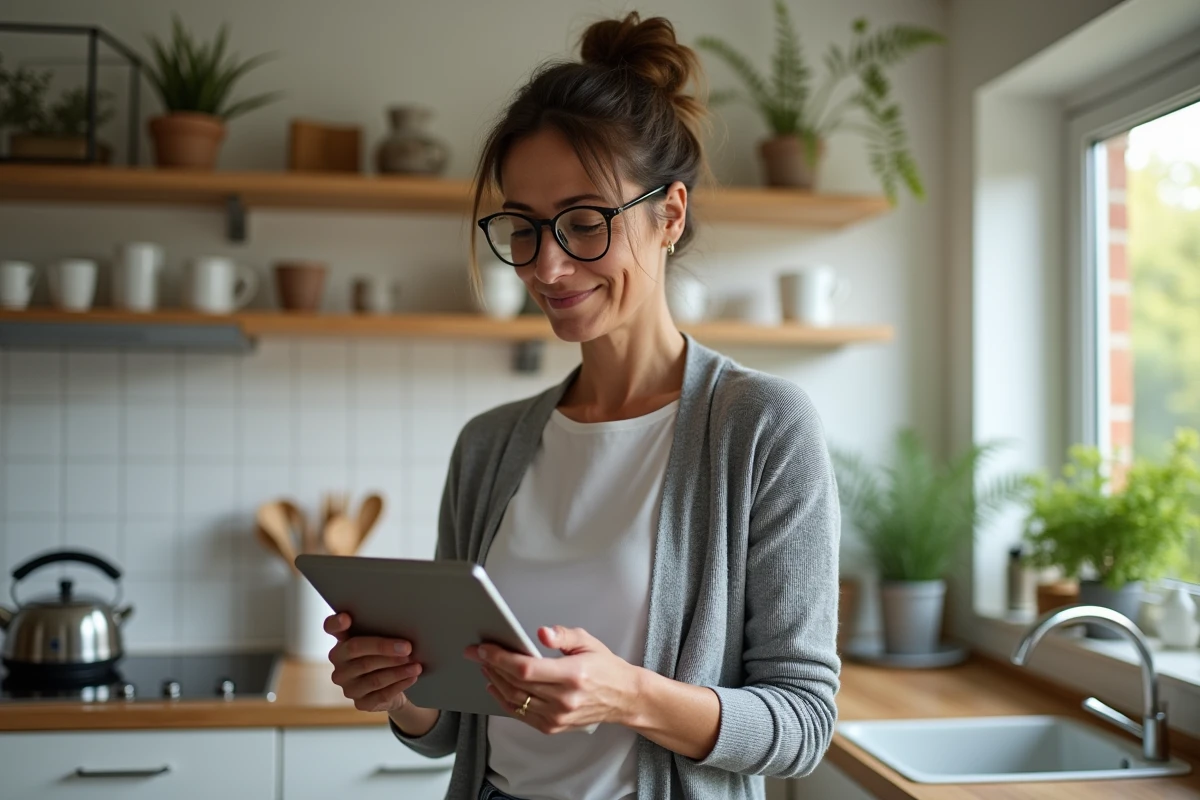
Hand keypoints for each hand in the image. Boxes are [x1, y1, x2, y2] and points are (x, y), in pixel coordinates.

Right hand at [325, 612, 422, 713]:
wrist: (393, 687)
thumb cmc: (386, 655)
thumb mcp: (383, 639)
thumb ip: (383, 629)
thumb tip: (403, 624)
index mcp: (342, 640)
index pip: (331, 627)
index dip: (336, 623)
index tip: (346, 617)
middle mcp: (339, 663)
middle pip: (356, 650)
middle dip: (384, 648)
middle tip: (408, 648)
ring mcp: (347, 685)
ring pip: (372, 676)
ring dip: (397, 670)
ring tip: (416, 665)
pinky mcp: (360, 702)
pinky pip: (381, 694)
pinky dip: (399, 684)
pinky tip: (412, 677)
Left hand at [464, 626, 639, 734]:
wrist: (622, 697)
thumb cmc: (604, 668)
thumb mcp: (587, 641)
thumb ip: (563, 635)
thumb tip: (541, 633)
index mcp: (572, 675)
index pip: (526, 668)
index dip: (501, 658)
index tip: (484, 648)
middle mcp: (563, 699)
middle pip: (516, 684)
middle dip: (491, 665)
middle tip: (477, 653)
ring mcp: (557, 716)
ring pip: (515, 699)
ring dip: (495, 681)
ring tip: (485, 665)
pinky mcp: (552, 727)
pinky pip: (520, 714)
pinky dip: (503, 700)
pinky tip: (495, 686)